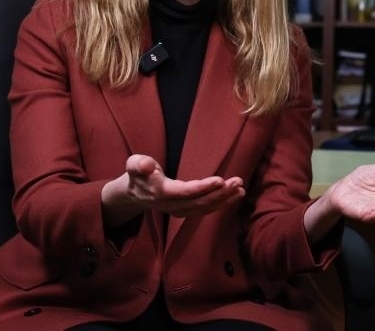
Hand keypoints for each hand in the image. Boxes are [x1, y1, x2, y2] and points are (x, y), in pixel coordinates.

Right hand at [101, 154, 245, 223]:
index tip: (220, 180)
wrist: (133, 194)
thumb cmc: (138, 175)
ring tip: (241, 189)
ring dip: (224, 199)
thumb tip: (146, 165)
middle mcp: (171, 205)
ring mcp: (179, 211)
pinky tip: (235, 196)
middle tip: (238, 182)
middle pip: (198, 202)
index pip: (184, 192)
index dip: (202, 188)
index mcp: (160, 192)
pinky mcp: (186, 211)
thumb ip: (138, 164)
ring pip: (204, 208)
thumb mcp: (134, 165)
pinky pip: (205, 210)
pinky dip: (221, 204)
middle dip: (220, 193)